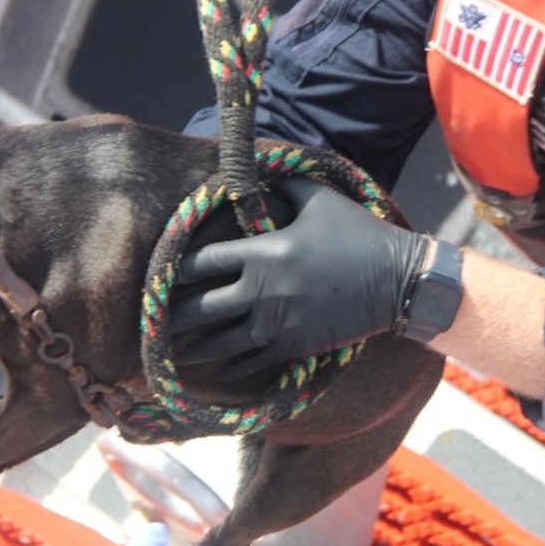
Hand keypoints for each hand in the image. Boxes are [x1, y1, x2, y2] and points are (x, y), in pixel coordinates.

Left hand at [170, 176, 429, 379]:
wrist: (396, 281)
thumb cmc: (357, 234)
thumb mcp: (319, 200)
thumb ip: (282, 185)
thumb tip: (257, 171)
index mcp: (261, 254)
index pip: (200, 263)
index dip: (174, 270)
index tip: (158, 277)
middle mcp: (260, 292)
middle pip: (200, 310)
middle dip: (171, 318)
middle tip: (149, 325)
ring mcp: (275, 325)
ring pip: (219, 344)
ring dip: (193, 349)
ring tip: (170, 355)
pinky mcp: (293, 347)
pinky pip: (251, 364)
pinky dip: (231, 369)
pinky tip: (217, 373)